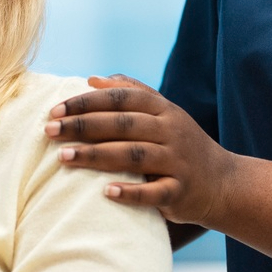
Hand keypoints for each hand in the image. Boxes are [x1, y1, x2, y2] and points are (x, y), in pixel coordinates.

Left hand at [45, 75, 241, 226]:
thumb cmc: (180, 145)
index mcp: (163, 109)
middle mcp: (171, 131)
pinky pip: (154, 191)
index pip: (121, 98)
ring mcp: (178, 161)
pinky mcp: (181, 191)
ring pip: (133, 155)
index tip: (54, 110)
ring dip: (96, 156)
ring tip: (63, 158)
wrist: (223, 183)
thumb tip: (93, 79)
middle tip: (48, 131)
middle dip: (82, 126)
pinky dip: (130, 192)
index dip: (86, 102)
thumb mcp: (163, 114)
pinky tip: (105, 192)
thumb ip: (131, 93)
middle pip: (122, 124)